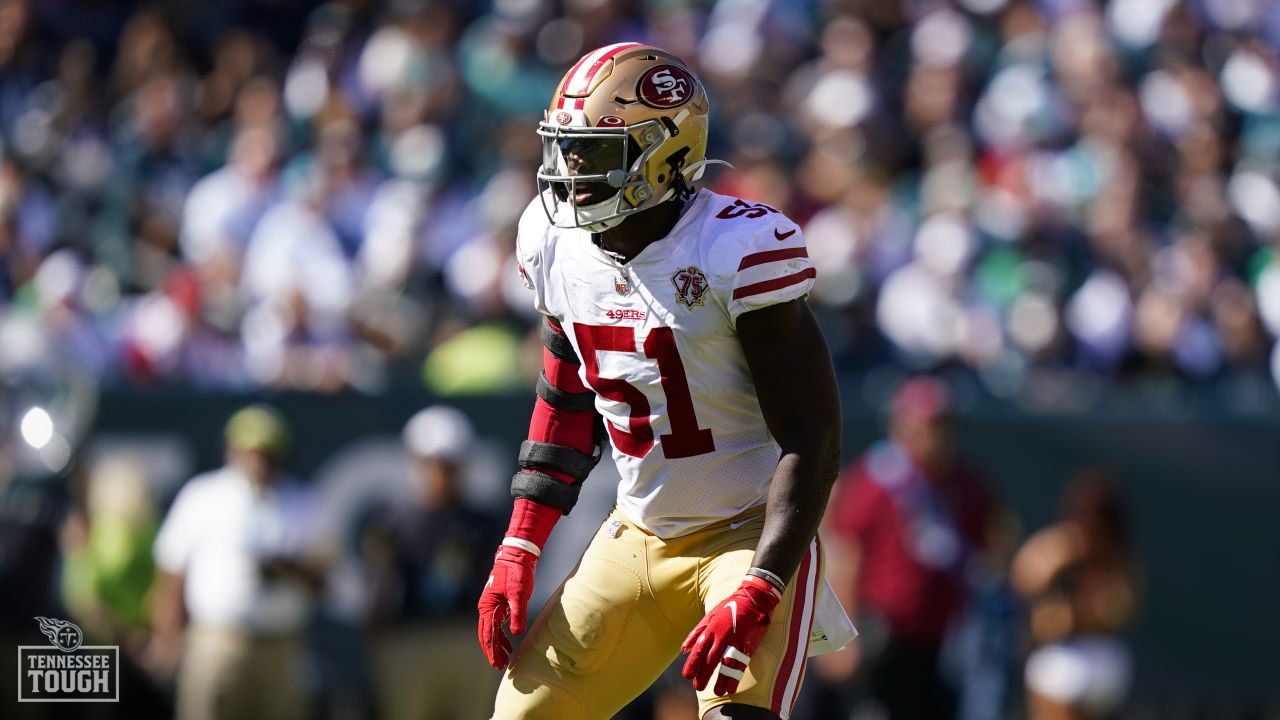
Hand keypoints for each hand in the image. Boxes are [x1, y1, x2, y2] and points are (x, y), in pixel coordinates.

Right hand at [477, 543, 537, 669]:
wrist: (517, 556)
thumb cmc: (517, 573)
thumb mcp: (519, 594)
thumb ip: (517, 613)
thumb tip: (516, 633)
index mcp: (487, 606)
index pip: (488, 633)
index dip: (492, 650)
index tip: (496, 664)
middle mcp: (486, 608)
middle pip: (486, 635)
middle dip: (492, 651)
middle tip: (500, 666)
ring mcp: (491, 606)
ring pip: (491, 631)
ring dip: (497, 645)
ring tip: (505, 659)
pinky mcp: (499, 604)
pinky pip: (497, 624)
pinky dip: (502, 635)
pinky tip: (509, 643)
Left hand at [681, 576, 781, 695]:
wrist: (753, 600)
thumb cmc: (729, 608)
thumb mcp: (709, 615)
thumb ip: (696, 633)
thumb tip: (683, 649)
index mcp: (711, 628)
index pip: (699, 649)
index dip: (692, 664)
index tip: (686, 676)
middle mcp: (722, 636)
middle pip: (711, 659)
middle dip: (703, 675)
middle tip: (698, 687)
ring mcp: (736, 641)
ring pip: (727, 664)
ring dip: (721, 679)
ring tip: (717, 692)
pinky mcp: (748, 645)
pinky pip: (741, 664)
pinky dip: (736, 676)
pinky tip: (732, 687)